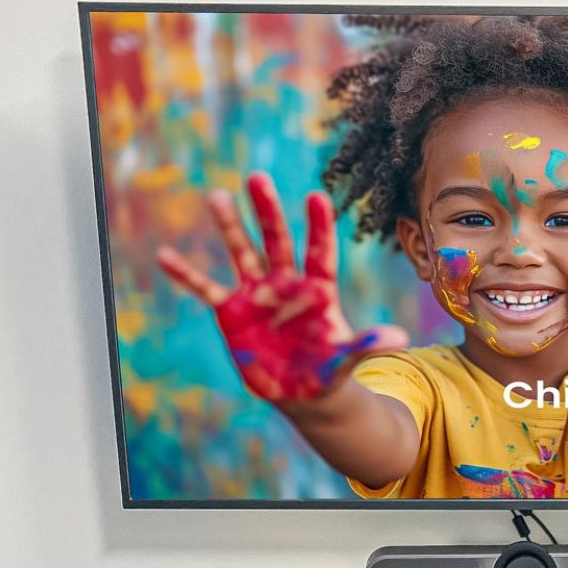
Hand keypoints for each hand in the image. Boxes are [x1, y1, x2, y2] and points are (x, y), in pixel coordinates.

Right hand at [157, 172, 407, 402]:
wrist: (301, 390)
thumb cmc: (328, 371)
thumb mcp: (347, 360)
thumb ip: (369, 345)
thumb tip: (402, 339)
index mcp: (318, 290)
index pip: (320, 252)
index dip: (318, 227)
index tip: (316, 196)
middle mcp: (286, 284)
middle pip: (277, 241)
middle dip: (267, 211)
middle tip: (257, 177)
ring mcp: (257, 294)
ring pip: (242, 253)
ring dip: (230, 228)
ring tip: (217, 196)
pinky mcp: (232, 311)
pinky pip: (206, 289)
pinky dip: (187, 274)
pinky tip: (165, 255)